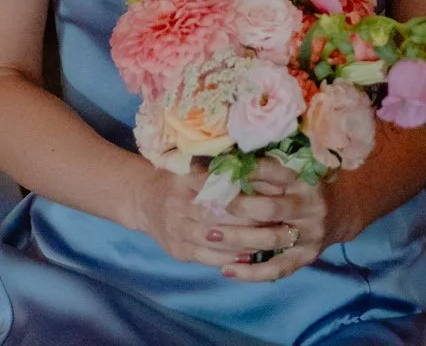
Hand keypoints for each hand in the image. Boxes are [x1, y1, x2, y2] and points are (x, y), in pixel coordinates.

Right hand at [132, 166, 290, 272]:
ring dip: (248, 244)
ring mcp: (177, 232)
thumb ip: (221, 167)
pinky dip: (233, 258)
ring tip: (274, 243)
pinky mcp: (179, 252)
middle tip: (281, 225)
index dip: (248, 195)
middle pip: (221, 218)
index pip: (221, 189)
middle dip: (253, 224)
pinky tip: (252, 256)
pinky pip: (210, 259)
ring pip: (218, 242)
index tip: (275, 197)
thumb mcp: (194, 166)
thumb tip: (262, 166)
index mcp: (185, 180)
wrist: (144, 200)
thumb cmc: (179, 179)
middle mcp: (178, 206)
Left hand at [218, 158, 345, 281]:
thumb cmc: (305, 185)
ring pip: (270, 239)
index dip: (245, 171)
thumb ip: (263, 169)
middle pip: (270, 209)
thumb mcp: (293, 170)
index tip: (217, 171)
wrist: (343, 210)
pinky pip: (277, 268)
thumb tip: (218, 163)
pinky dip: (251, 272)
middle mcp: (309, 206)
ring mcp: (310, 234)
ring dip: (238, 238)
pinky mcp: (307, 257)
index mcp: (304, 179)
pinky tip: (227, 270)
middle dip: (239, 207)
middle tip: (210, 205)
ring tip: (210, 235)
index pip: (273, 172)